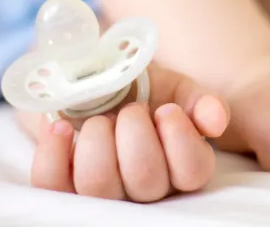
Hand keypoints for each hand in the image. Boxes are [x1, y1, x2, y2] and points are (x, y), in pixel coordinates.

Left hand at [18, 63, 228, 201]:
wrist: (92, 78)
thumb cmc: (140, 89)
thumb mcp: (174, 89)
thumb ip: (200, 102)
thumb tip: (217, 120)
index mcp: (180, 164)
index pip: (193, 172)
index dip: (180, 138)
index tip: (166, 109)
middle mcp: (146, 188)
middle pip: (146, 180)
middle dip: (135, 132)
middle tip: (131, 110)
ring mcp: (103, 191)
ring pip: (98, 187)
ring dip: (97, 140)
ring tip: (100, 119)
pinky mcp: (62, 186)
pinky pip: (52, 185)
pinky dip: (53, 152)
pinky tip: (61, 128)